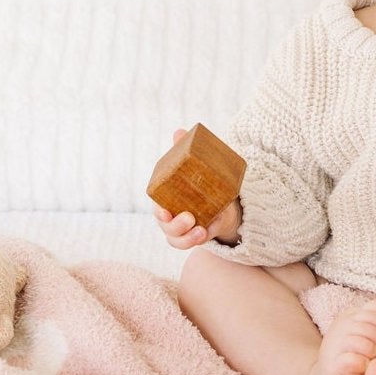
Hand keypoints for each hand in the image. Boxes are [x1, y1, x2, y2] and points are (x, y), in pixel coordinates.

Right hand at [153, 128, 242, 249]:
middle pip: (166, 228)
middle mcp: (170, 218)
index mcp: (165, 201)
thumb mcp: (193, 167)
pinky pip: (196, 242)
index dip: (159, 212)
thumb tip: (179, 132)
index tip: (164, 211)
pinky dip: (203, 238)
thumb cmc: (198, 182)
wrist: (219, 200)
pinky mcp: (196, 236)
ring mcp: (183, 231)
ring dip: (188, 239)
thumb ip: (183, 151)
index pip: (157, 208)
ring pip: (178, 241)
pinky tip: (211, 231)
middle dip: (176, 226)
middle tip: (189, 218)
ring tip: (201, 231)